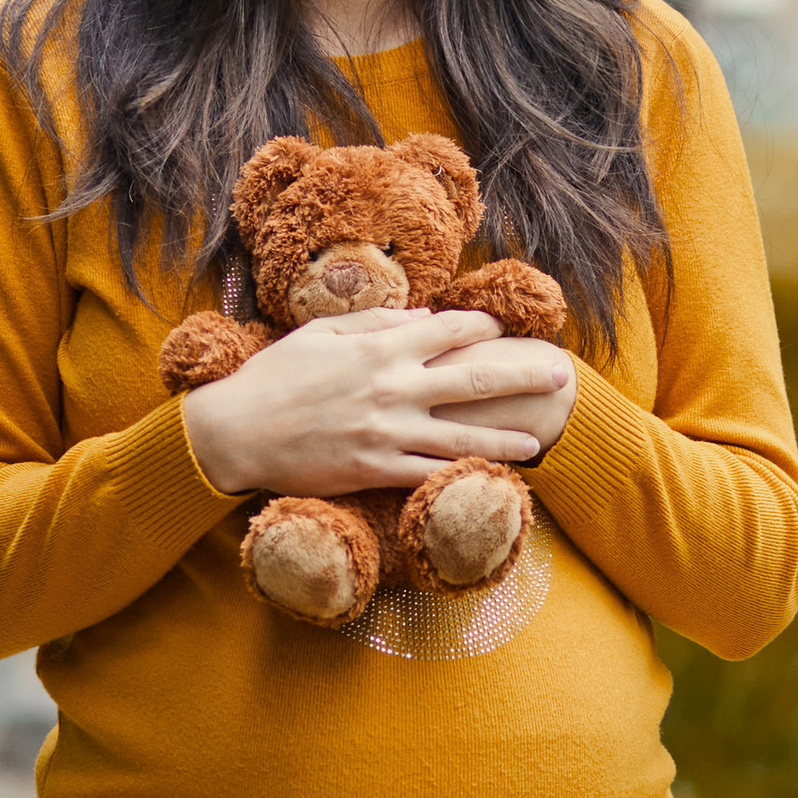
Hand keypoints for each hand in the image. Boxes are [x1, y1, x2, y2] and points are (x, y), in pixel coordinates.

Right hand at [182, 306, 575, 500]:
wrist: (236, 431)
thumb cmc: (274, 377)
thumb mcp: (320, 333)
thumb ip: (374, 322)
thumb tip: (422, 319)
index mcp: (379, 348)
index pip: (449, 330)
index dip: (483, 327)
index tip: (504, 330)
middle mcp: (392, 388)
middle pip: (473, 380)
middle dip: (523, 375)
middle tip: (561, 375)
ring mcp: (386, 432)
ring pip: (461, 436)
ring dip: (506, 438)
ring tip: (539, 440)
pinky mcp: (374, 469)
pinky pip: (428, 474)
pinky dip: (461, 476)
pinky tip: (489, 478)